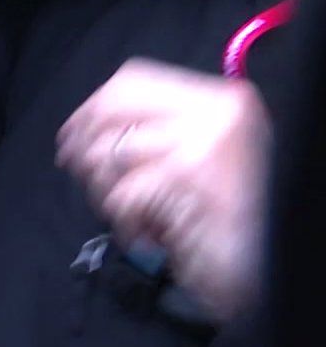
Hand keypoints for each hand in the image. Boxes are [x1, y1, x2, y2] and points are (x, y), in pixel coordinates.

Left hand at [55, 58, 270, 321]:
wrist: (271, 266)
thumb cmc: (235, 220)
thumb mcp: (205, 159)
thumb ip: (159, 132)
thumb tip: (87, 123)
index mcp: (225, 99)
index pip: (133, 80)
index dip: (93, 108)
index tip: (74, 134)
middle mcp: (219, 112)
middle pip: (112, 109)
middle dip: (85, 145)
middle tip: (80, 173)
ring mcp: (205, 143)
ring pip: (109, 153)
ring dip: (104, 190)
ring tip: (131, 214)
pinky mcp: (188, 181)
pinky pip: (122, 194)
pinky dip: (125, 222)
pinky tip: (146, 235)